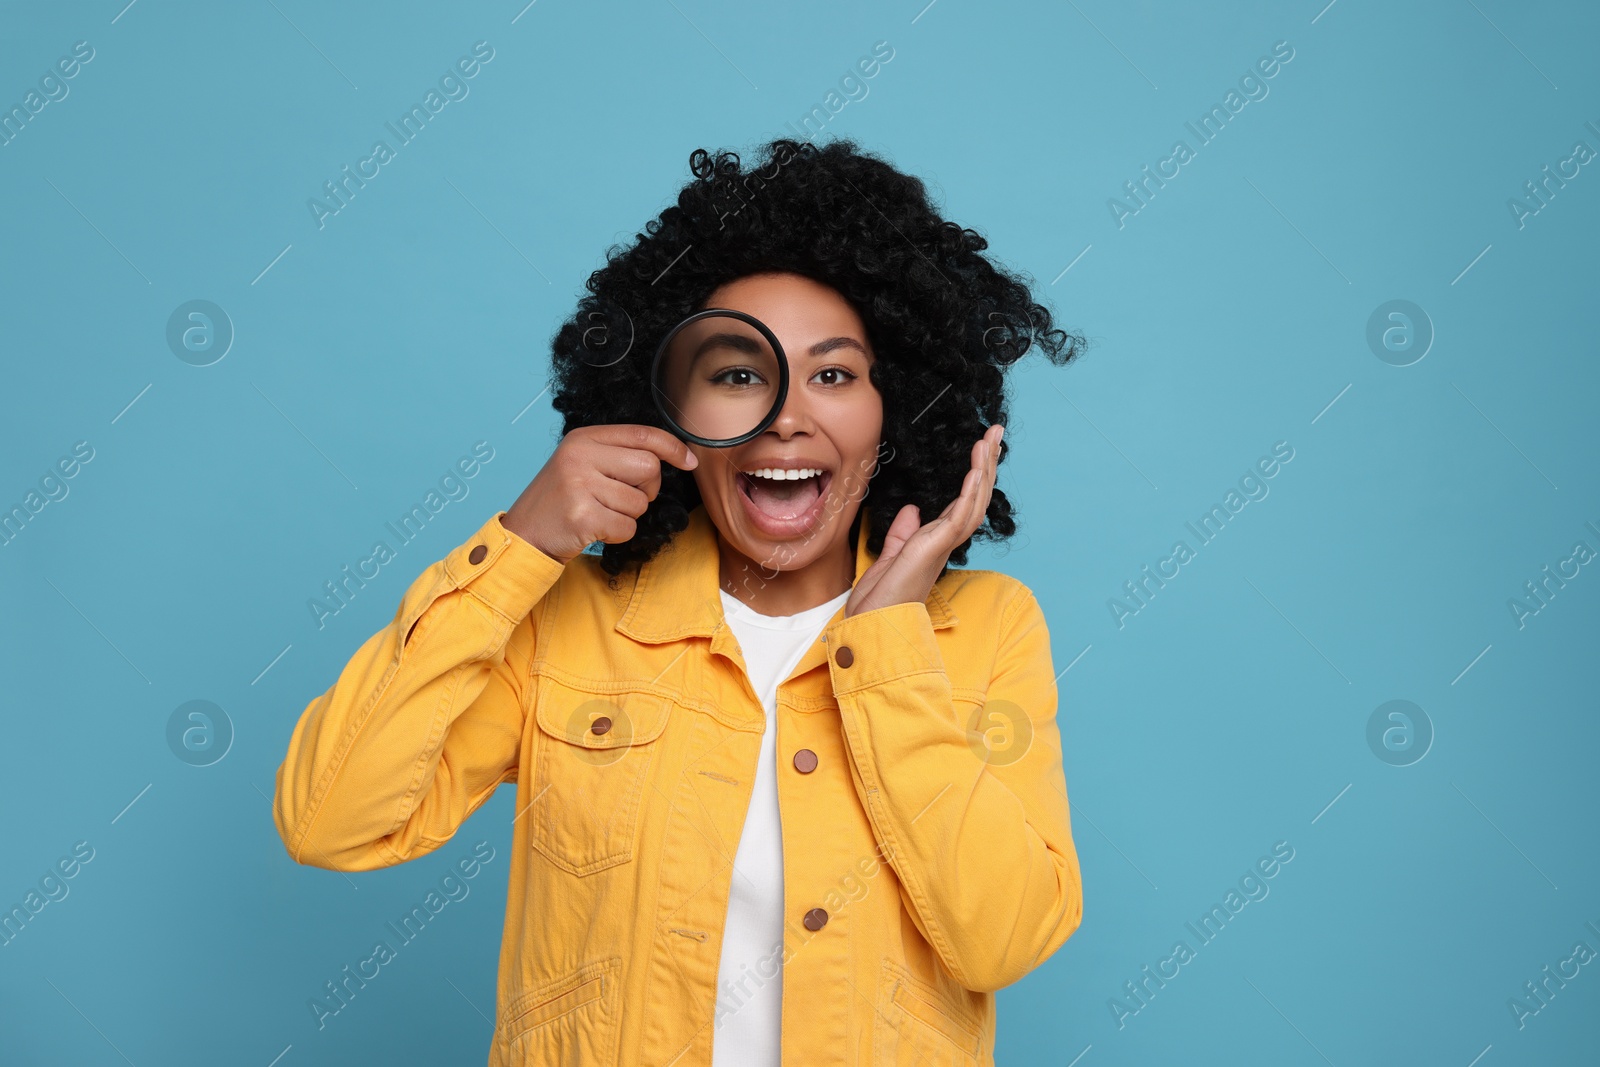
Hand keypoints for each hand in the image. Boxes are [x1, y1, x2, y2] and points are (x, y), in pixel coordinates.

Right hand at [502, 424, 697, 564]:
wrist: (524, 536)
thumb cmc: (561, 501)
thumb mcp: (582, 464)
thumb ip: (618, 455)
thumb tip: (671, 455)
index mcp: (583, 439)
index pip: (642, 434)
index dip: (672, 447)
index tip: (688, 461)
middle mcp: (580, 456)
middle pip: (649, 467)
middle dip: (646, 489)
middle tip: (620, 498)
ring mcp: (580, 485)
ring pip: (640, 502)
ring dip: (627, 515)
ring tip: (598, 513)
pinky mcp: (583, 517)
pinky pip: (628, 527)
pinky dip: (617, 534)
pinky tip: (594, 529)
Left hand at [844, 424, 1002, 618]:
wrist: (872, 624)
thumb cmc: (881, 599)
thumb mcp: (890, 557)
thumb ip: (902, 533)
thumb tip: (912, 510)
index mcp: (936, 541)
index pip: (962, 501)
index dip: (974, 475)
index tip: (981, 449)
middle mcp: (945, 541)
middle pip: (976, 496)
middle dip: (987, 464)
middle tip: (996, 433)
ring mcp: (943, 544)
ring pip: (974, 501)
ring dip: (984, 469)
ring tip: (991, 440)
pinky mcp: (935, 547)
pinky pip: (960, 514)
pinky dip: (970, 490)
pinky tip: (977, 468)